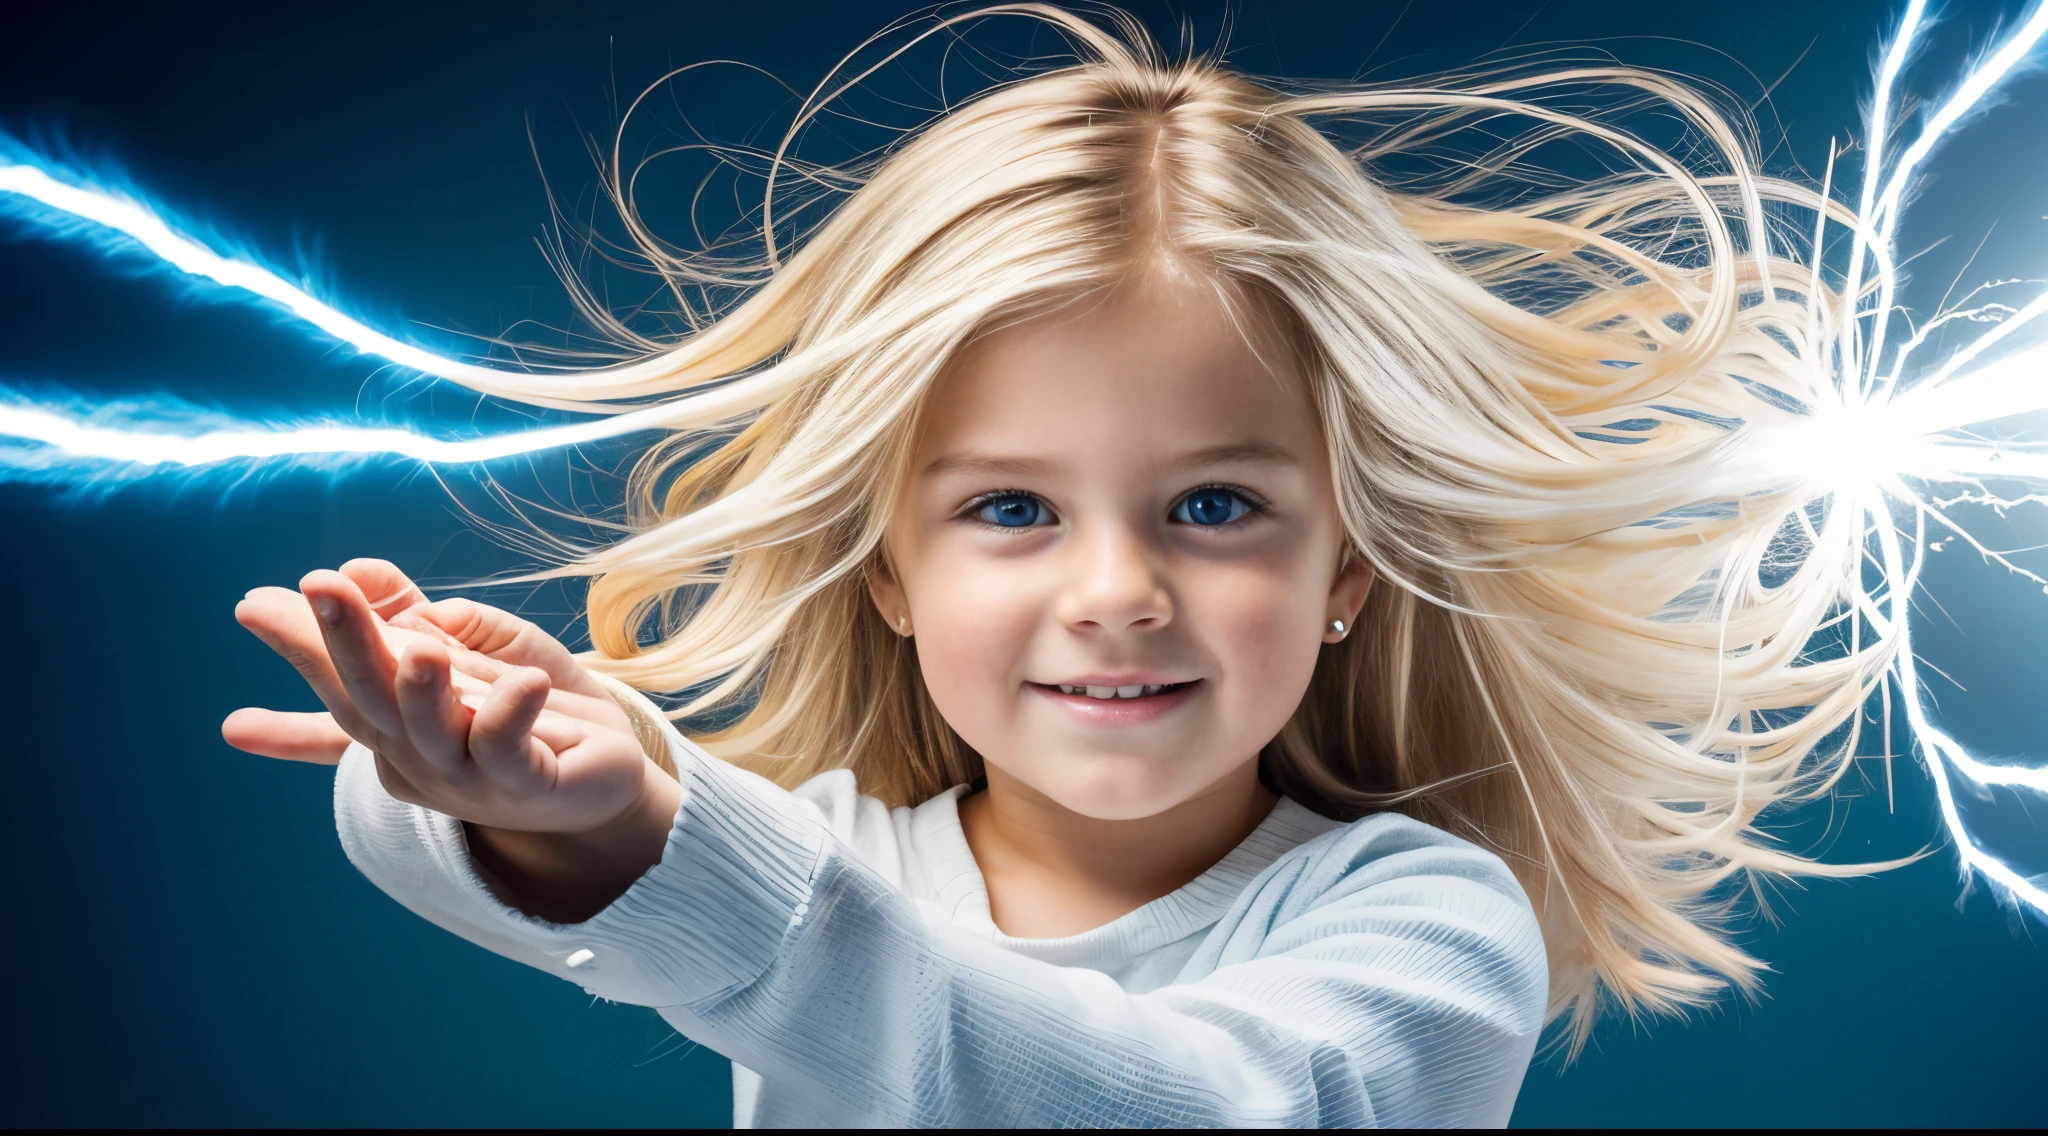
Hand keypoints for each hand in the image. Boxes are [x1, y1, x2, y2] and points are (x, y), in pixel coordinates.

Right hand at [225, 559, 679, 920]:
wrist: (601, 773)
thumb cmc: (529, 709)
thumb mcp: (468, 649)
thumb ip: (414, 617)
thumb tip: (358, 569)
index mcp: (396, 725)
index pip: (340, 679)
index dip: (300, 642)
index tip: (251, 603)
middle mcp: (419, 755)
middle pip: (373, 700)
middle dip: (345, 643)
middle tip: (319, 586)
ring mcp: (469, 776)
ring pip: (432, 732)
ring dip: (421, 691)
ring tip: (422, 648)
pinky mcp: (528, 784)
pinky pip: (508, 751)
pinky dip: (509, 714)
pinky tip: (522, 682)